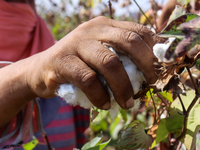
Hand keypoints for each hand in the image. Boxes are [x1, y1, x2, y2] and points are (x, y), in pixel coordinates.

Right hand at [27, 16, 164, 109]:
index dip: (153, 50)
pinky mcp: (62, 61)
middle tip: (150, 84)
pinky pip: (89, 80)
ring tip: (127, 103)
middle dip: (146, 64)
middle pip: (129, 41)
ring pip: (109, 62)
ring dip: (123, 87)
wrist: (42, 69)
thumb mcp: (100, 55)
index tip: (159, 70)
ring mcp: (76, 43)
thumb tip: (148, 74)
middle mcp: (92, 30)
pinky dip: (100, 96)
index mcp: (105, 26)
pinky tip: (104, 105)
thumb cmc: (78, 65)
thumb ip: (120, 58)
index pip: (138, 31)